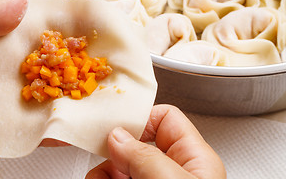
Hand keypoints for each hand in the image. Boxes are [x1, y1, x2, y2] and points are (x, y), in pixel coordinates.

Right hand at [86, 105, 225, 178]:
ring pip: (120, 165)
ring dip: (103, 169)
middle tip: (101, 156)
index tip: (114, 127)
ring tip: (97, 176)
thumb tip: (117, 135)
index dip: (139, 118)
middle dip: (113, 150)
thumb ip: (145, 156)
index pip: (165, 118)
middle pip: (136, 143)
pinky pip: (113, 178)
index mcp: (194, 158)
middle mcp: (173, 171)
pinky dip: (101, 178)